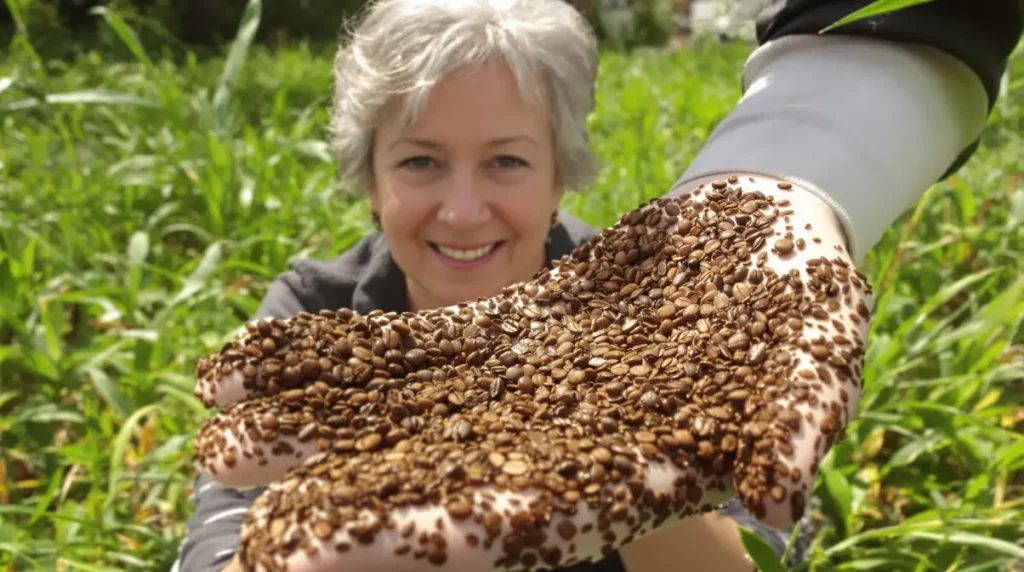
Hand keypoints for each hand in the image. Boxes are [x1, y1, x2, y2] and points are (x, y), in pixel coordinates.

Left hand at [192, 173, 871, 570]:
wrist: (770, 246)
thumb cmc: (803, 312)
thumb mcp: (813, 368)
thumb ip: (793, 430)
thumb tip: (778, 497)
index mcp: (620, 474)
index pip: (500, 524)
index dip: (405, 540)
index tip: (302, 553)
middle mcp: (557, 447)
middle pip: (426, 481)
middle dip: (327, 492)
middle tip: (224, 486)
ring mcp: (525, 391)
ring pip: (406, 415)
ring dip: (315, 421)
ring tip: (217, 420)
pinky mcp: (511, 336)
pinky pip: (419, 351)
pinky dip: (350, 355)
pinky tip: (280, 354)